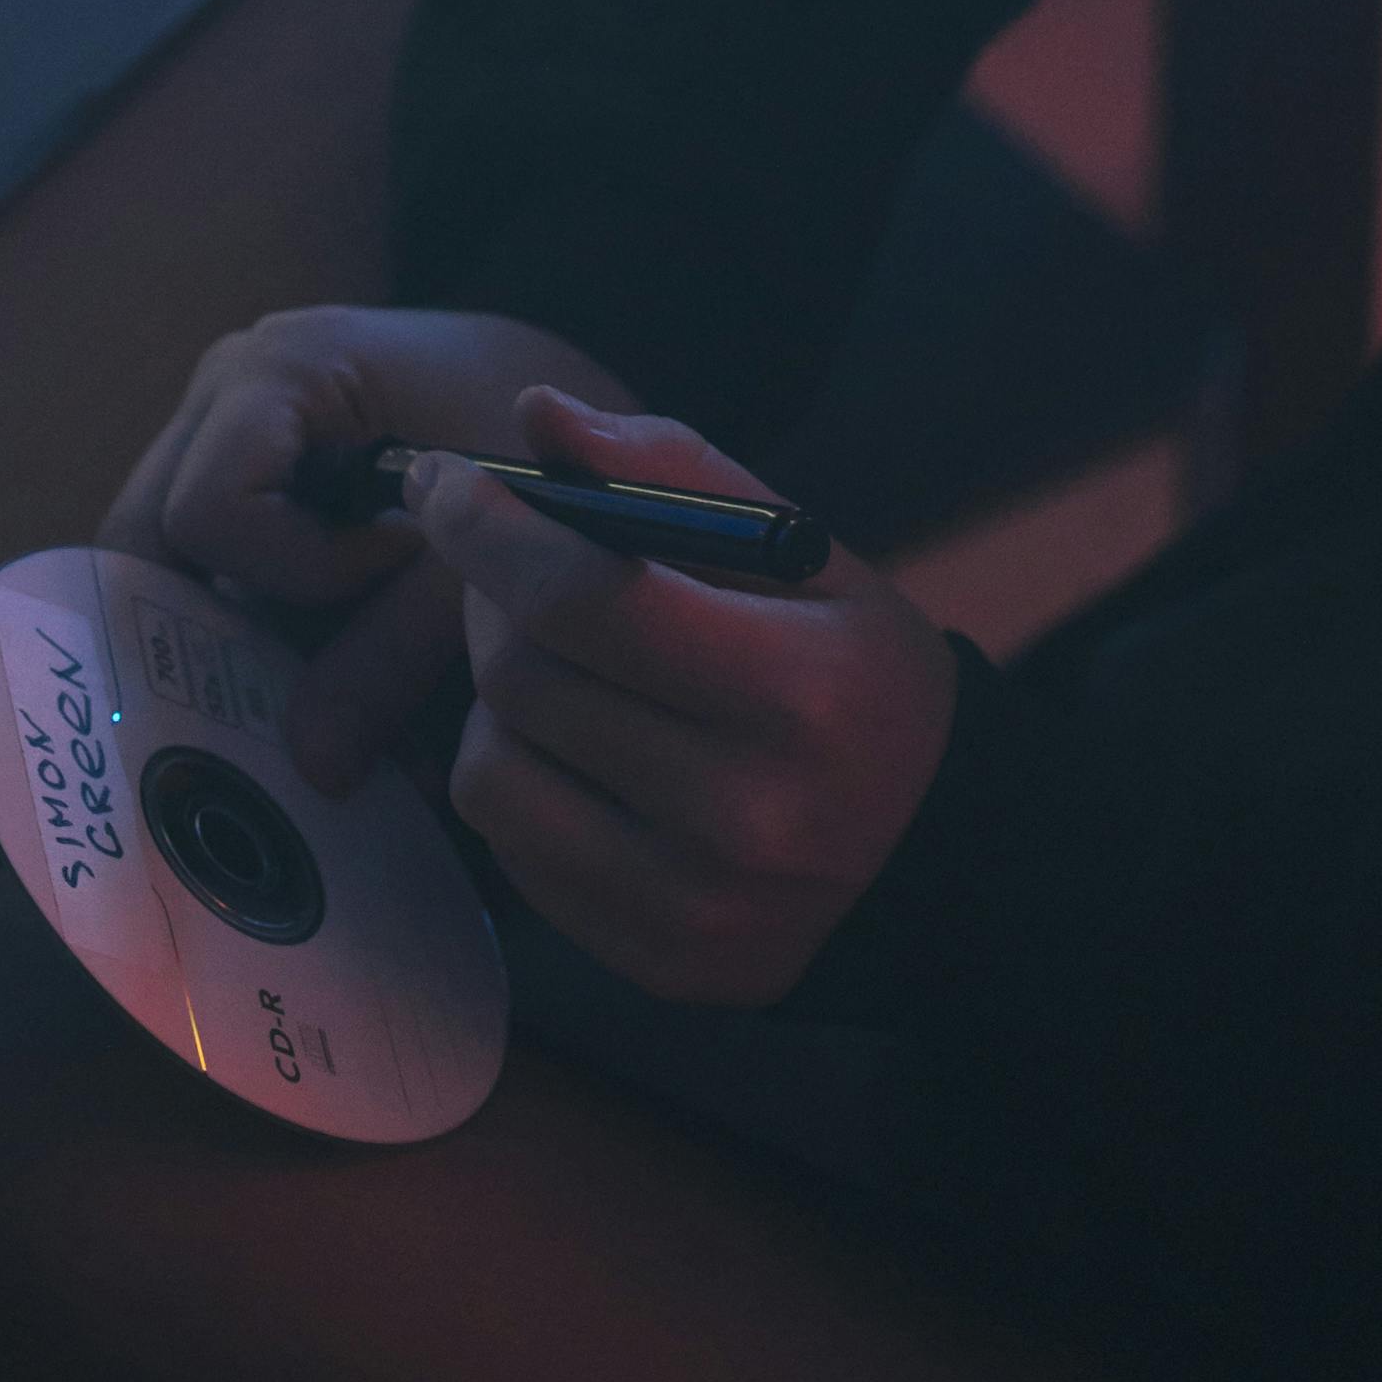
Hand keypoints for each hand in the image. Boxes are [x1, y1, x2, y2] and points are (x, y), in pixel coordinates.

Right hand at [98, 302, 613, 789]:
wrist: (571, 418)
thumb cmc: (531, 456)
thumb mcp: (474, 565)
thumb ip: (390, 660)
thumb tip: (308, 773)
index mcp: (276, 372)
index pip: (212, 512)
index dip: (296, 569)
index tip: (397, 568)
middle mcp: (226, 393)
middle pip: (153, 541)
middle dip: (217, 631)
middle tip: (310, 682)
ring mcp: (225, 436)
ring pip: (176, 570)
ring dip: (249, 642)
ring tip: (346, 683)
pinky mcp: (247, 488)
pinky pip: (220, 575)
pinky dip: (274, 633)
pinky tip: (347, 672)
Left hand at [416, 388, 959, 1008]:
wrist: (935, 853)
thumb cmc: (856, 672)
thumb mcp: (801, 552)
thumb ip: (672, 472)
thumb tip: (535, 418)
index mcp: (796, 688)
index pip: (586, 599)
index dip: (491, 529)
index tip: (446, 479)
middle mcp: (745, 814)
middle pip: (526, 680)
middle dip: (488, 597)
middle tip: (506, 563)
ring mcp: (694, 904)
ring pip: (491, 773)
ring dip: (494, 696)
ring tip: (552, 663)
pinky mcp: (655, 962)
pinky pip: (510, 853)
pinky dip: (518, 780)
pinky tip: (574, 748)